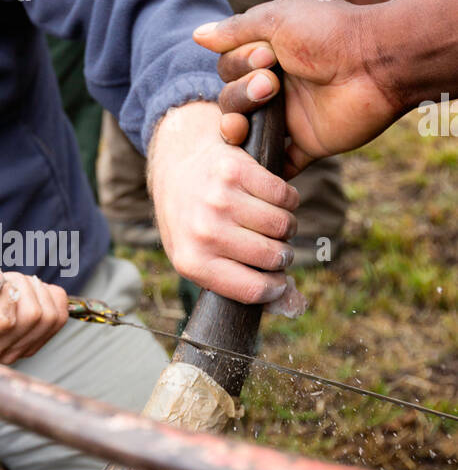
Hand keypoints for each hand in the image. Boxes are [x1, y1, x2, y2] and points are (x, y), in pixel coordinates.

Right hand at [0, 248, 68, 364]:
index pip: (4, 320)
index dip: (5, 293)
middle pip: (32, 316)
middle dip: (21, 285)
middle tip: (3, 281)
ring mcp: (13, 354)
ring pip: (48, 317)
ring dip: (35, 289)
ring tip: (13, 286)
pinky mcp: (30, 347)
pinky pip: (59, 317)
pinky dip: (50, 296)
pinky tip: (29, 294)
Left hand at [148, 101, 298, 304]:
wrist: (175, 166)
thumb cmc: (190, 220)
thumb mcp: (200, 259)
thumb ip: (242, 285)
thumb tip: (294, 304)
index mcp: (192, 262)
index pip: (254, 289)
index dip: (275, 288)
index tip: (278, 280)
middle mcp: (204, 231)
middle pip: (273, 256)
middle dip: (283, 254)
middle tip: (274, 246)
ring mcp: (219, 199)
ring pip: (283, 225)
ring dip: (286, 226)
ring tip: (271, 223)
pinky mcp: (235, 170)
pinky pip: (284, 195)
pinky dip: (287, 199)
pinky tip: (271, 200)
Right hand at [193, 0, 399, 175]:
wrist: (377, 63)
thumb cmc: (328, 34)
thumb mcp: (276, 19)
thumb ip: (235, 30)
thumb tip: (197, 34)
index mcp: (270, 54)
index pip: (229, 68)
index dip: (237, 65)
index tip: (266, 55)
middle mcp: (277, 86)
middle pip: (231, 100)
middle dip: (241, 94)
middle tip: (272, 84)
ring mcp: (291, 117)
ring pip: (247, 131)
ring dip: (242, 125)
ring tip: (259, 113)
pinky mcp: (308, 144)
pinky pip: (280, 163)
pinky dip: (267, 166)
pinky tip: (252, 161)